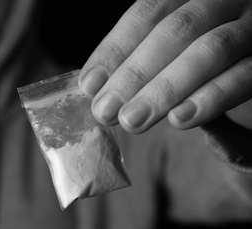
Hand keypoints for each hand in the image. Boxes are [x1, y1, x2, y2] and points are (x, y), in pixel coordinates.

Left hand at [78, 0, 251, 133]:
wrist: (250, 49)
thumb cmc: (202, 48)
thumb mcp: (175, 41)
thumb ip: (146, 54)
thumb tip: (97, 87)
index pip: (147, 12)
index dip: (115, 49)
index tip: (89, 85)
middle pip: (176, 30)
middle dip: (134, 74)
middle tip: (105, 111)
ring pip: (210, 50)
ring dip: (165, 89)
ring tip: (132, 120)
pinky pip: (245, 75)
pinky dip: (211, 97)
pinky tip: (179, 119)